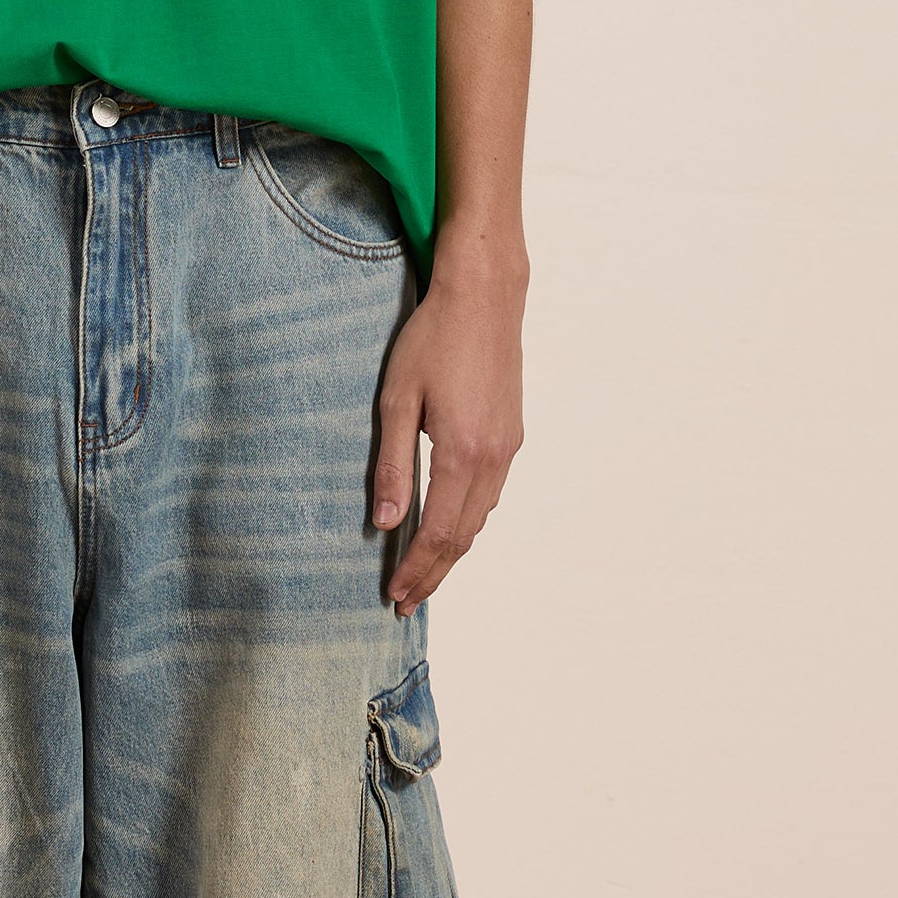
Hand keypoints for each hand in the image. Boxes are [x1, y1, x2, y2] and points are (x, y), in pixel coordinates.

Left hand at [370, 260, 524, 612]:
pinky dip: (468, 521)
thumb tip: (386, 523)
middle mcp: (492, 459)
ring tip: (424, 571)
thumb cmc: (433, 340)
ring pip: (481, 518)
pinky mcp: (511, 433)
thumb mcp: (397, 401)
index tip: (394, 595)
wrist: (484, 297)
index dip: (416, 570)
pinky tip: (449, 524)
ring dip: (452, 550)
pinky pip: (490, 494)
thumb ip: (393, 466)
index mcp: (462, 454)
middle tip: (406, 600)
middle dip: (434, 573)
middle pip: (463, 537)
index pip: (438, 534)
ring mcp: (507, 447)